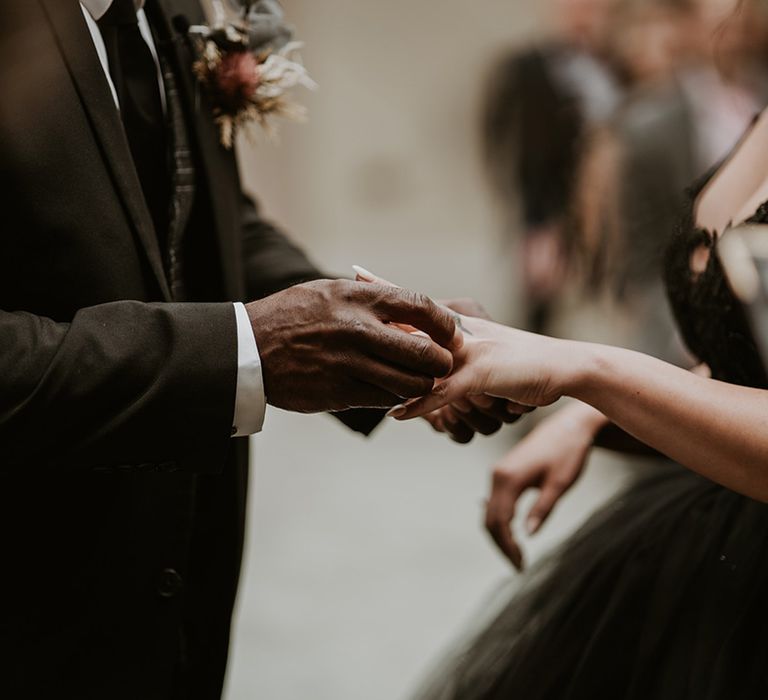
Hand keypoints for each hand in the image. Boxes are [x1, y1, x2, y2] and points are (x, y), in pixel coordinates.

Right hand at [246, 279, 460, 412]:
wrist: (247, 348)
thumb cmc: (292, 315)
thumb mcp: (330, 291)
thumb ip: (371, 300)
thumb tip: (411, 314)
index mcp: (359, 299)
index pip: (421, 308)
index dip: (444, 325)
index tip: (450, 335)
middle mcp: (358, 331)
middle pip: (424, 353)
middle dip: (441, 362)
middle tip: (441, 365)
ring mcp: (349, 364)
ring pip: (409, 384)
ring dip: (420, 385)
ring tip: (416, 380)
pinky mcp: (339, 393)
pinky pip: (384, 400)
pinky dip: (393, 397)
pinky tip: (387, 390)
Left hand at [351, 271, 534, 440]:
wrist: (564, 366)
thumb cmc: (525, 364)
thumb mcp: (485, 359)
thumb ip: (456, 362)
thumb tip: (431, 372)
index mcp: (459, 327)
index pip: (416, 304)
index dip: (386, 287)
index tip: (357, 270)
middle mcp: (460, 333)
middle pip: (410, 317)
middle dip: (379, 303)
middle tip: (349, 282)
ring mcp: (469, 352)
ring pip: (420, 355)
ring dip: (388, 360)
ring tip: (355, 360)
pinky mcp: (482, 375)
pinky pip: (444, 391)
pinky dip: (421, 404)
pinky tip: (397, 413)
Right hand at [485, 403, 603, 568]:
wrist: (568, 426)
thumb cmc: (568, 453)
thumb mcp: (560, 484)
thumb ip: (543, 509)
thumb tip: (528, 534)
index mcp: (508, 478)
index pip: (499, 522)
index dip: (507, 546)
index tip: (521, 565)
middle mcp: (497, 475)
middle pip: (489, 519)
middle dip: (501, 545)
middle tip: (519, 565)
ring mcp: (499, 472)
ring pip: (490, 511)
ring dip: (501, 534)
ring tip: (519, 554)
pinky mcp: (504, 472)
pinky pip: (495, 502)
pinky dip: (501, 521)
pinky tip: (511, 534)